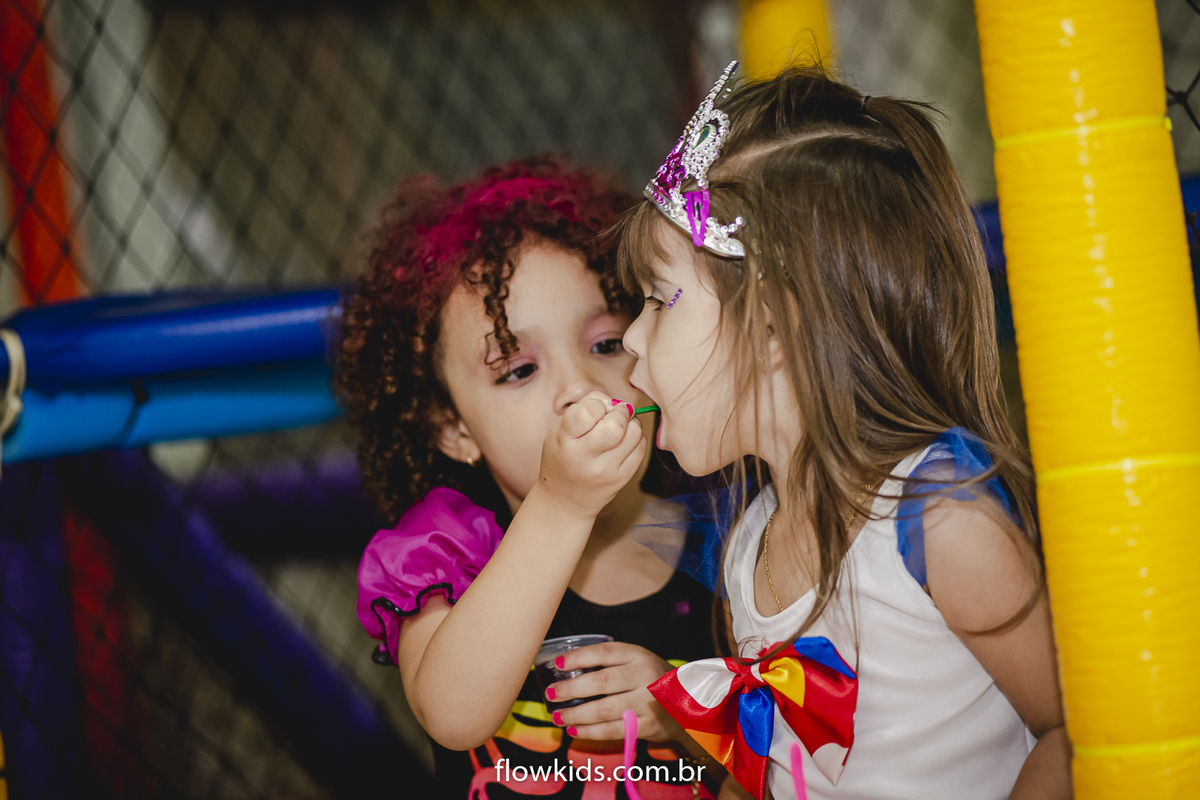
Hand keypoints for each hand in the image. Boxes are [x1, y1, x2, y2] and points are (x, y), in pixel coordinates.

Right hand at [536, 391, 646, 520]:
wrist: (565, 500)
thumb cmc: (563, 456)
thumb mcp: (560, 430)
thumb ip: (585, 406)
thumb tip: (616, 403)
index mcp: (564, 440)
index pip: (588, 412)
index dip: (598, 404)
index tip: (596, 410)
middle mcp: (584, 457)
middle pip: (616, 426)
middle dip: (621, 412)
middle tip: (615, 415)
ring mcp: (606, 470)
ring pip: (634, 434)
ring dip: (631, 423)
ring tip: (621, 427)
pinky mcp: (622, 478)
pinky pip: (641, 448)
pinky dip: (637, 438)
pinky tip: (625, 441)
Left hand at [545, 641, 681, 741]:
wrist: (690, 704)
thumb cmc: (653, 679)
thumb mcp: (638, 661)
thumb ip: (610, 662)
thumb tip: (566, 669)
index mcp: (639, 655)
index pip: (604, 652)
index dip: (578, 657)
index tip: (558, 663)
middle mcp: (644, 677)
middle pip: (601, 682)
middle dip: (570, 689)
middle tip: (550, 693)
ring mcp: (647, 703)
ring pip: (603, 710)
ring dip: (575, 714)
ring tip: (556, 715)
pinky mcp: (647, 726)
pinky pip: (612, 730)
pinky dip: (589, 732)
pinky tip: (573, 729)